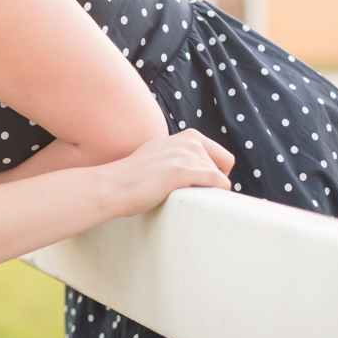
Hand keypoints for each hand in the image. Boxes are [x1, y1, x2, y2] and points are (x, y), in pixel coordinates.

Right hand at [107, 129, 236, 216]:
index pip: (224, 158)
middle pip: (223, 168)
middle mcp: (190, 141)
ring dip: (207, 191)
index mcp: (189, 136)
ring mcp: (186, 154)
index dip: (216, 176)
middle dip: (211, 184)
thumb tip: (201, 170)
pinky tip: (196, 201)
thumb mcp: (165, 155)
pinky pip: (217, 183)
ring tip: (181, 196)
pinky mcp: (181, 171)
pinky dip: (214, 195)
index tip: (201, 188)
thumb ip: (184, 156)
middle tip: (189, 194)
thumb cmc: (137, 178)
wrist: (113, 186)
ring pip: (219, 178)